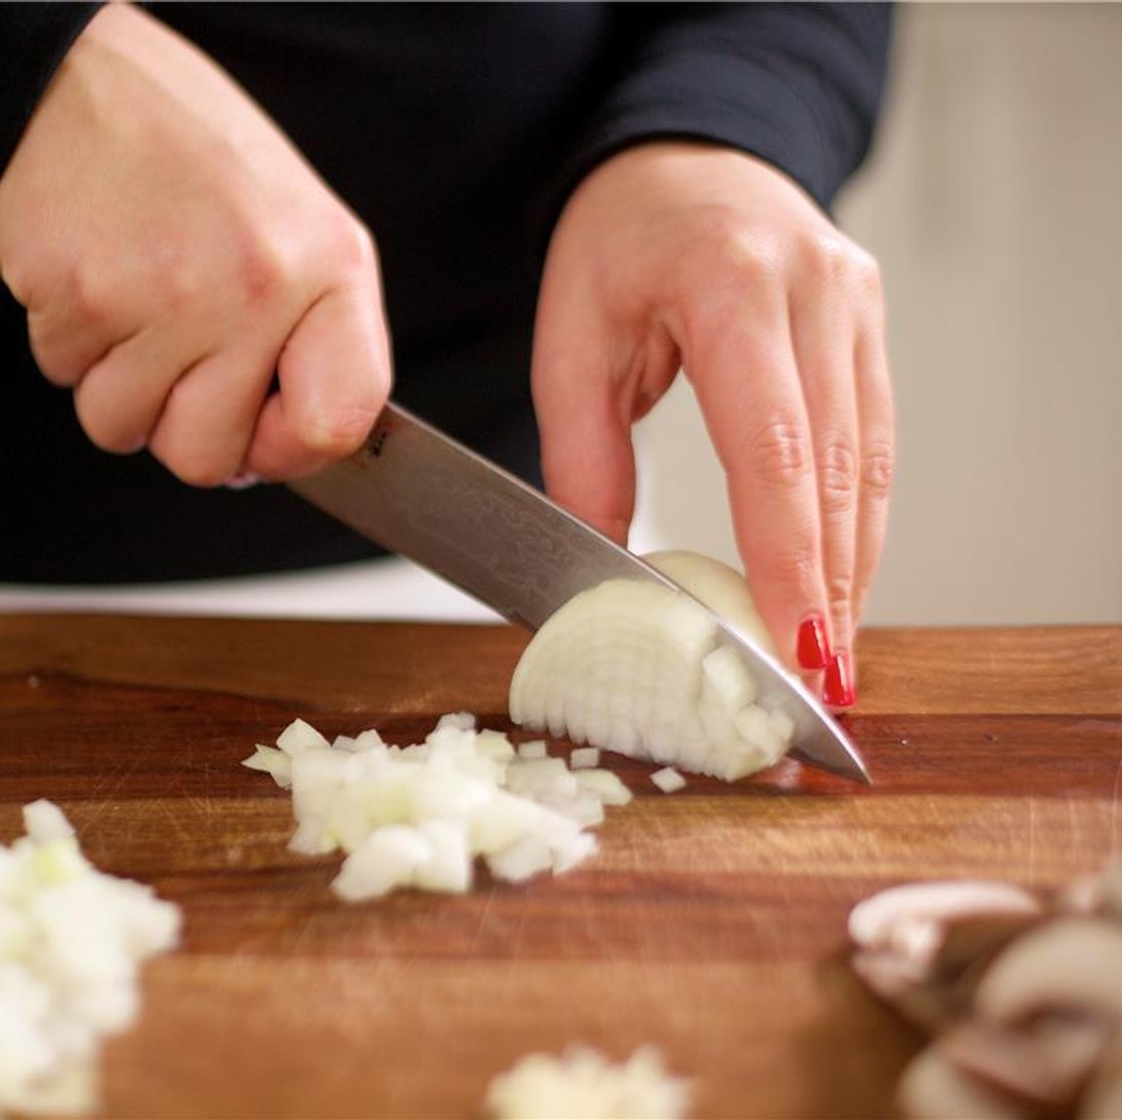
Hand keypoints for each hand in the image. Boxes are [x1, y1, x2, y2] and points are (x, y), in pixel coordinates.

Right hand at [0, 4, 389, 484]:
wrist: (78, 83)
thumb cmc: (194, 162)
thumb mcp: (297, 232)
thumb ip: (308, 341)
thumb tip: (266, 456)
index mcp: (330, 270)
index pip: (336, 425)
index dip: (289, 448)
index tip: (261, 425)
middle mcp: (257, 287)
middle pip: (208, 458)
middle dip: (179, 423)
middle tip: (176, 350)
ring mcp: (167, 296)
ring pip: (124, 429)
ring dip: (116, 385)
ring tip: (132, 303)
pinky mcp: (80, 295)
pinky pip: (65, 378)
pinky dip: (69, 342)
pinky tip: (92, 277)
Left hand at [531, 142, 892, 704]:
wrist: (680, 161)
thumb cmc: (617, 241)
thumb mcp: (571, 338)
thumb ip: (583, 451)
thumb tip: (603, 560)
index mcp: (733, 288)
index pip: (775, 449)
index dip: (789, 557)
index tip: (796, 642)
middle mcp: (816, 292)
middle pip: (836, 469)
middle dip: (830, 586)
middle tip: (817, 683)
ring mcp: (856, 304)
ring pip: (869, 462)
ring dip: (854, 565)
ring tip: (833, 652)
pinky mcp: (869, 323)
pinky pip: (874, 438)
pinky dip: (857, 517)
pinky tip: (842, 578)